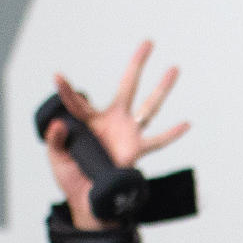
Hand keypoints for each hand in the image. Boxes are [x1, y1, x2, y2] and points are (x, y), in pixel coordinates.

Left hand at [44, 41, 186, 229]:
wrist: (89, 199)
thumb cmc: (72, 178)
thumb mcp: (57, 158)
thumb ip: (55, 140)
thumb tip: (57, 124)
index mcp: (90, 121)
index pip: (77, 102)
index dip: (66, 90)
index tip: (57, 76)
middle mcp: (113, 121)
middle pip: (128, 86)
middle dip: (137, 64)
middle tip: (148, 42)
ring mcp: (128, 134)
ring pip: (150, 107)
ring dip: (163, 88)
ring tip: (174, 69)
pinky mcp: (137, 151)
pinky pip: (158, 141)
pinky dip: (172, 134)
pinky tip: (187, 123)